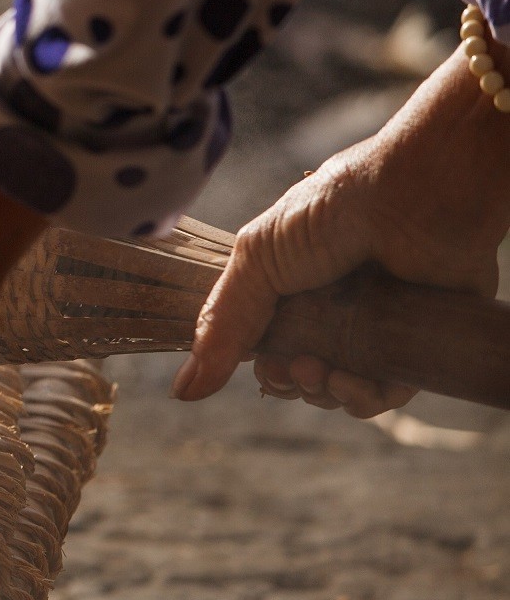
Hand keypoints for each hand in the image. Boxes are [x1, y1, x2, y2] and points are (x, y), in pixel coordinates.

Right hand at [177, 38, 509, 415]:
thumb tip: (183, 392)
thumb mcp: (256, 262)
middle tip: (289, 369)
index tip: (258, 364)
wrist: (411, 199)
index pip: (264, 343)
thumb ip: (222, 326)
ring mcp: (374, 327)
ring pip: (340, 389)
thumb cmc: (331, 214)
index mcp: (291, 286)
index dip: (257, 363)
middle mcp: (332, 309)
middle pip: (298, 373)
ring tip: (319, 372)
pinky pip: (387, 392)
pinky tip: (347, 383)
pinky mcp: (416, 341)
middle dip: (287, 381)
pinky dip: (363, 399)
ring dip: (322, 393)